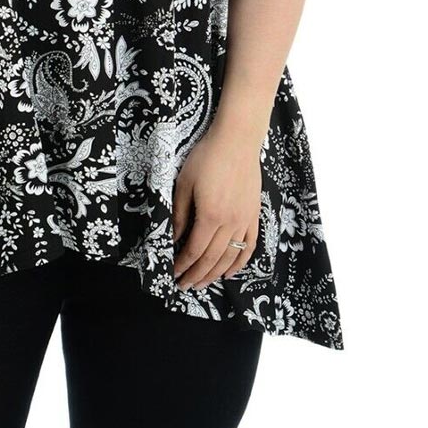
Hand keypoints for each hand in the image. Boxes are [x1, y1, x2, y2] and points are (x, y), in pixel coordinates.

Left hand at [171, 128, 261, 289]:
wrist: (237, 141)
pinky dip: (240, 263)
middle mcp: (230, 224)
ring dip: (215, 274)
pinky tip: (230, 272)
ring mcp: (245, 221)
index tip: (173, 274)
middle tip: (184, 286)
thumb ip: (179, 214)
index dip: (183, 265)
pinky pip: (249, 247)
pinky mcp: (254, 215)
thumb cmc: (206, 158)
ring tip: (202, 283)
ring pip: (230, 257)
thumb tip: (174, 239)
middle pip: (212, 259)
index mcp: (210, 216)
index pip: (194, 250)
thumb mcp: (184, 183)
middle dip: (196, 275)